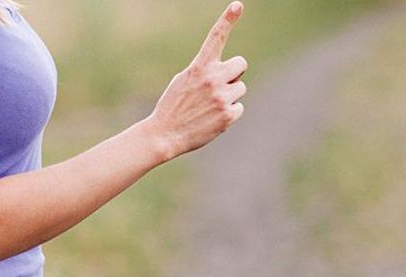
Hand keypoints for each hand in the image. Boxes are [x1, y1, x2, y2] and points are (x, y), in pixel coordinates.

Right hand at [146, 2, 247, 159]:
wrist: (165, 134)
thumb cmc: (174, 106)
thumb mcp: (184, 80)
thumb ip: (205, 71)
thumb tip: (227, 72)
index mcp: (199, 66)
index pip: (216, 37)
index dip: (228, 19)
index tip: (238, 4)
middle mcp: (213, 78)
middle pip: (241, 64)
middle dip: (234, 73)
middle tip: (220, 85)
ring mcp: (222, 97)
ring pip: (240, 88)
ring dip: (230, 95)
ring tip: (210, 106)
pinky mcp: (228, 115)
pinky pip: (239, 108)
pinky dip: (229, 113)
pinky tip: (213, 119)